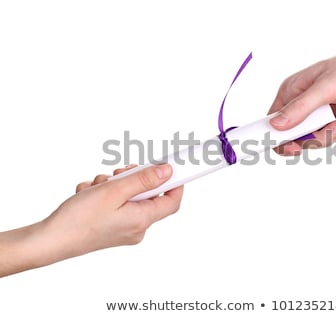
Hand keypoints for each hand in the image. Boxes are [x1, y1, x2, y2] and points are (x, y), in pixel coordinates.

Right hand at [0, 164, 182, 276]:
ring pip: (128, 196)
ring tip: (95, 188)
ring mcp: (124, 229)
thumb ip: (143, 180)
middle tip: (117, 174)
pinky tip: (88, 195)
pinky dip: (103, 194)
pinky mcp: (111, 228)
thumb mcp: (114, 191)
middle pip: (147, 195)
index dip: (175, 183)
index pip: (172, 201)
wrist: (51, 240)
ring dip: (113, 185)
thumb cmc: (79, 219)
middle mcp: (137, 227)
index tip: (168, 168)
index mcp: (142, 220)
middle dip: (132, 179)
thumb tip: (167, 172)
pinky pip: (116, 204)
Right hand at [268, 38, 335, 154]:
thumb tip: (275, 125)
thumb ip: (300, 108)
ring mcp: (322, 116)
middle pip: (301, 139)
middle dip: (325, 134)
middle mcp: (304, 107)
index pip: (274, 123)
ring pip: (325, 140)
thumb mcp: (326, 87)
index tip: (294, 148)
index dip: (280, 140)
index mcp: (292, 94)